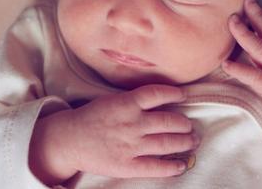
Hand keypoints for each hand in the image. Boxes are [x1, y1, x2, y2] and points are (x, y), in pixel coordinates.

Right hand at [31, 85, 199, 183]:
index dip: (174, 93)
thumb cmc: (91, 118)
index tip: (183, 95)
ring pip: (167, 143)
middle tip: (190, 127)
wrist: (69, 140)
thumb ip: (134, 100)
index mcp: (126, 103)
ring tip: (192, 142)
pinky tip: (181, 165)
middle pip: (169, 121)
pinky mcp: (127, 165)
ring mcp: (131, 145)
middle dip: (185, 125)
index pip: (158, 94)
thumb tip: (161, 100)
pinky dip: (172, 167)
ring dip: (184, 143)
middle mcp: (132, 123)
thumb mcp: (111, 100)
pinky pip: (155, 167)